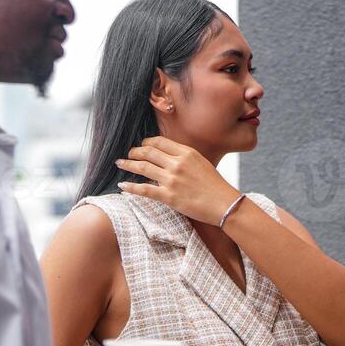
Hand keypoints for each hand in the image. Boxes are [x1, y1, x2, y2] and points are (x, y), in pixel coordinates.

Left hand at [115, 137, 241, 224]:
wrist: (224, 203)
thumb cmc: (215, 185)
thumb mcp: (201, 162)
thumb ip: (184, 157)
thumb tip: (168, 156)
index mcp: (186, 152)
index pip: (159, 142)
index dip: (146, 142)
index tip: (141, 146)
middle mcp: (177, 163)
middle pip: (148, 152)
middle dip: (134, 152)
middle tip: (128, 154)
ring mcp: (172, 180)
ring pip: (143, 168)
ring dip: (128, 165)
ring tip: (120, 164)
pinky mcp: (168, 196)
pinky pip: (144, 190)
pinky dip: (131, 187)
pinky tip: (122, 186)